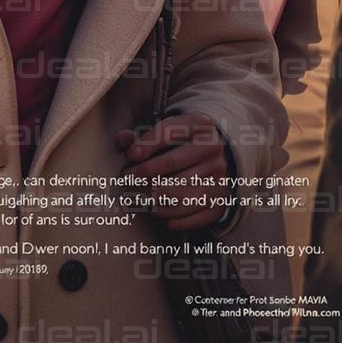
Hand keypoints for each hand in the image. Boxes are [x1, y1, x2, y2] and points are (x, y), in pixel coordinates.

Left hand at [115, 113, 229, 231]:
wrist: (213, 154)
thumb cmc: (180, 142)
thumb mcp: (165, 130)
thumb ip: (140, 135)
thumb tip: (121, 139)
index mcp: (199, 124)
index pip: (168, 132)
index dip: (146, 145)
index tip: (130, 156)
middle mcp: (213, 149)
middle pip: (173, 163)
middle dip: (145, 173)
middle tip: (127, 179)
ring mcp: (220, 176)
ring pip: (182, 193)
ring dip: (155, 198)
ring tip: (139, 197)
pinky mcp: (220, 199)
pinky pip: (194, 215)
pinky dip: (173, 218)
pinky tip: (157, 212)